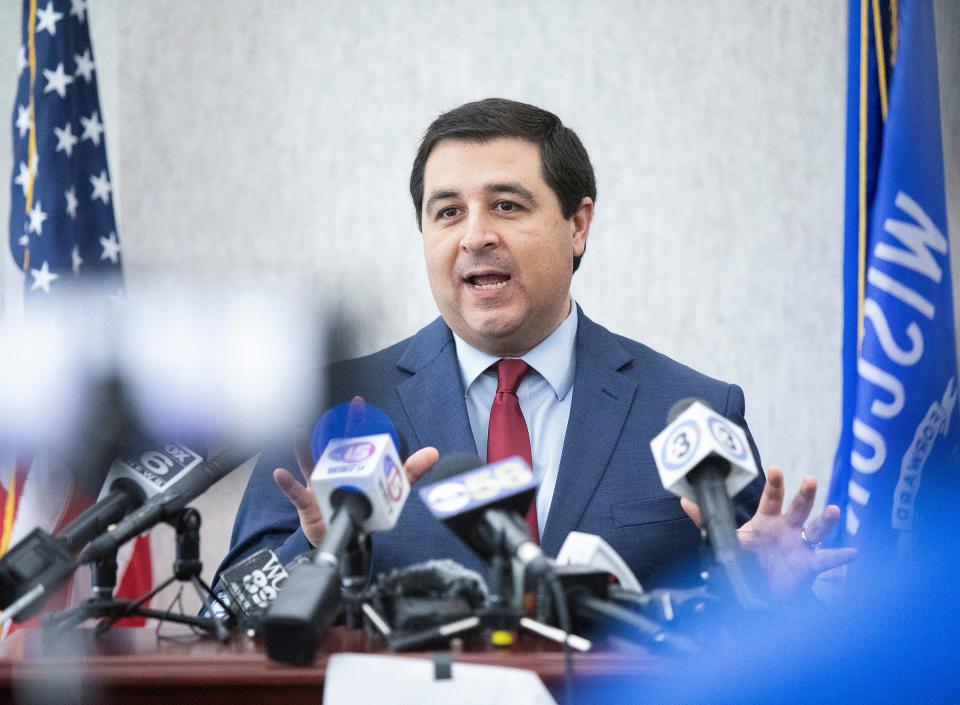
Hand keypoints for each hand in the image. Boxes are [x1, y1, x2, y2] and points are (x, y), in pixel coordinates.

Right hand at [273, 398, 438, 546]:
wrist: (346, 538)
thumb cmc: (363, 507)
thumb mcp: (388, 489)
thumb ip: (409, 472)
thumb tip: (433, 453)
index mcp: (352, 464)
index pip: (355, 438)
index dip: (356, 420)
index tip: (359, 402)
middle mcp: (335, 469)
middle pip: (330, 446)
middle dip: (329, 429)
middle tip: (329, 412)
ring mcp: (319, 484)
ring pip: (309, 464)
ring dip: (302, 450)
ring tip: (298, 435)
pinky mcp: (308, 503)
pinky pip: (296, 492)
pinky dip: (287, 483)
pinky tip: (281, 473)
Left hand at [681, 468, 857, 601]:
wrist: (756, 592)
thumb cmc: (745, 559)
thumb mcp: (725, 538)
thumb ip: (705, 518)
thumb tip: (683, 498)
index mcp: (767, 521)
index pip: (771, 498)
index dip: (775, 484)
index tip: (776, 469)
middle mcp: (786, 529)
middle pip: (798, 508)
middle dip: (805, 494)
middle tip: (810, 480)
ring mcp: (800, 546)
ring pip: (816, 529)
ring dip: (826, 521)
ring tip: (834, 511)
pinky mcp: (809, 566)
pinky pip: (827, 559)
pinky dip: (840, 556)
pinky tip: (853, 552)